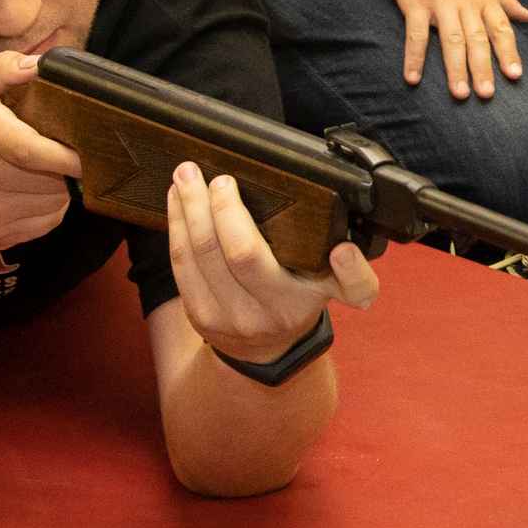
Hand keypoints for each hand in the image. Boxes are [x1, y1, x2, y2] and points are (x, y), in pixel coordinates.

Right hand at [0, 51, 81, 260]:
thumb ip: (2, 69)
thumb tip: (43, 63)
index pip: (34, 150)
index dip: (71, 154)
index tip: (92, 148)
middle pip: (53, 178)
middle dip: (68, 166)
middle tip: (63, 150)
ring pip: (55, 202)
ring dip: (61, 185)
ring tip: (46, 168)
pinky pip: (46, 223)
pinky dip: (50, 207)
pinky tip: (33, 190)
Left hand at [164, 161, 378, 369]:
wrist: (263, 351)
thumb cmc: (297, 299)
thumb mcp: (329, 285)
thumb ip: (345, 267)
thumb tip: (343, 242)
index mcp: (317, 297)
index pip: (351, 289)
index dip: (351, 270)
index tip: (343, 250)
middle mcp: (279, 312)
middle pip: (245, 255)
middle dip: (224, 208)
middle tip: (219, 178)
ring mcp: (235, 318)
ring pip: (203, 255)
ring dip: (190, 209)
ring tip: (186, 176)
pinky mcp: (201, 316)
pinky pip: (182, 265)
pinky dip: (176, 226)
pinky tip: (177, 202)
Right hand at [369, 0, 527, 100]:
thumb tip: (527, 16)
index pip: (500, 26)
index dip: (508, 51)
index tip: (515, 76)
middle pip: (478, 37)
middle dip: (484, 67)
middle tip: (488, 95)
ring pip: (451, 38)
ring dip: (455, 68)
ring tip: (460, 94)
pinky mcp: (412, 0)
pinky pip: (414, 33)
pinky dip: (414, 57)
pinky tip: (412, 78)